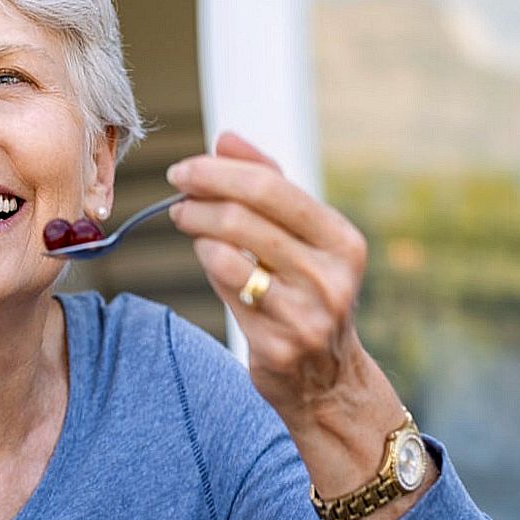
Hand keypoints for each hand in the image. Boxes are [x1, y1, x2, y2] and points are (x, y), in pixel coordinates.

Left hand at [167, 132, 431, 519]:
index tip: (186, 170)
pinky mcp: (279, 343)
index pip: (272, 186)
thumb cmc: (307, 293)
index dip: (219, 172)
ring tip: (186, 220)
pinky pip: (226, 289)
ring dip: (197, 228)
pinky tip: (206, 255)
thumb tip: (225, 137)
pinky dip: (209, 263)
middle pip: (245, 215)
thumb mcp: (303, 238)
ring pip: (229, 251)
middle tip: (177, 194)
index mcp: (342, 240)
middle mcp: (331, 275)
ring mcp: (306, 312)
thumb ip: (268, 183)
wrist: (328, 382)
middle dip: (200, 196)